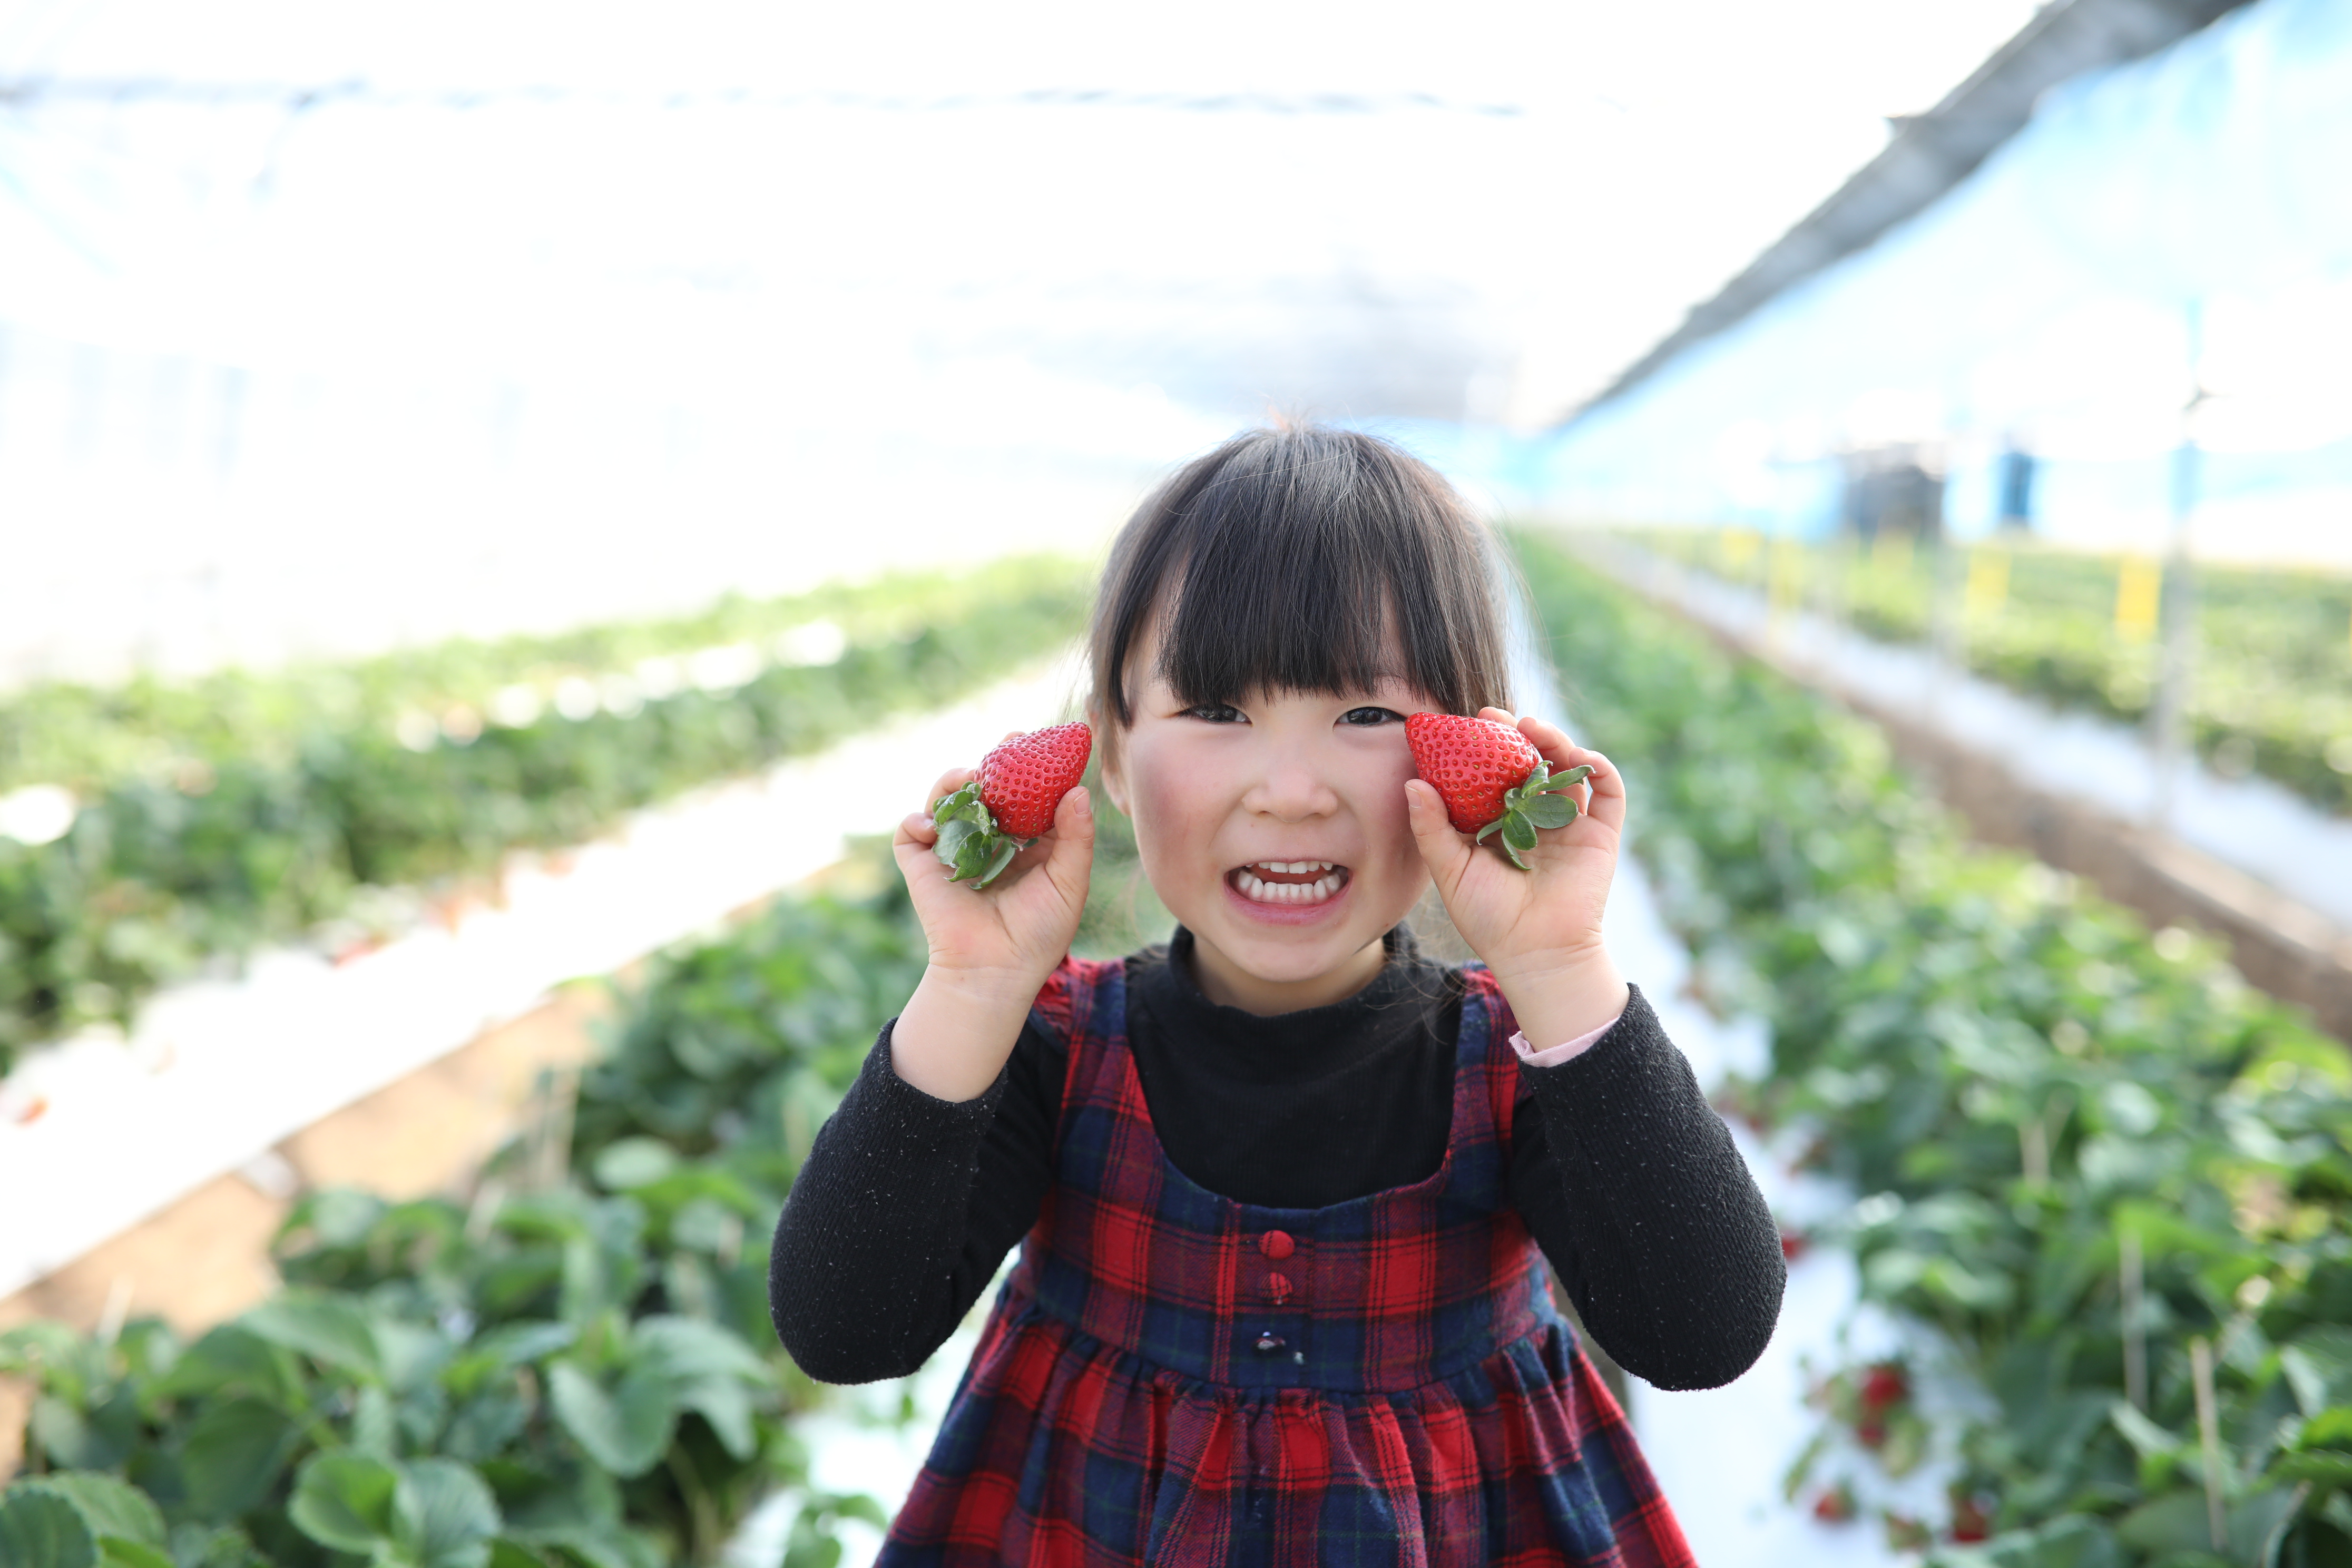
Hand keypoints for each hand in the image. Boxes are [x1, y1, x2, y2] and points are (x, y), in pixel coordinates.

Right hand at [888, 744, 1094, 1100]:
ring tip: (970, 778)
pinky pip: (911, 831)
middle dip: (994, 763)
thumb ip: (1077, 838)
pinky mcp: (921, 865)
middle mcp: (987, 840)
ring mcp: (952, 849)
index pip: (1026, 796)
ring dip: (953, 781)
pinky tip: (933, 824)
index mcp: (1025, 843)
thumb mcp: (1070, 883)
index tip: (1043, 745)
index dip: (1033, 769)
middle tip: (1006, 744)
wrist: (994, 971)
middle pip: (986, 788)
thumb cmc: (1038, 933)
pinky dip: (917, 820)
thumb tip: (1078, 790)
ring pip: (946, 800)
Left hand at [1405, 708, 1628, 1047]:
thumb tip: (1412, 782)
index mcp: (1502, 823)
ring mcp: (1570, 824)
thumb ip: (1431, 828)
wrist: (1535, 953)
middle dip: (1516, 735)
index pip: (1493, 773)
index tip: (1465, 724)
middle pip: (1531, 763)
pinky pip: (1608, 792)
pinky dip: (1599, 767)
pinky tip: (1579, 756)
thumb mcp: (1450, 870)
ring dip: (1555, 742)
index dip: (1482, 747)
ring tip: (1533, 729)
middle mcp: (1537, 818)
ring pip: (1568, 769)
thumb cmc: (1488, 917)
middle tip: (1496, 718)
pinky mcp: (1600, 835)